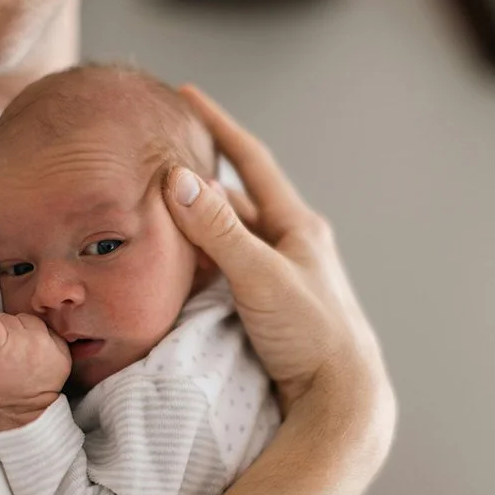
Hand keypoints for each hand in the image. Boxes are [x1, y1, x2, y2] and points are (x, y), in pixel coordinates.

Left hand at [0, 313, 70, 430]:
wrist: (28, 410)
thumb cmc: (44, 383)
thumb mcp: (62, 356)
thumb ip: (52, 335)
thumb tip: (34, 323)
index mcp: (42, 340)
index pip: (25, 318)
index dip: (18, 326)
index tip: (15, 337)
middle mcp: (22, 343)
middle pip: (5, 318)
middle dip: (2, 326)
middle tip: (3, 341)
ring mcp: (0, 353)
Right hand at [163, 86, 395, 475]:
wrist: (340, 398)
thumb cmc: (314, 335)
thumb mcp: (262, 277)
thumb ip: (220, 231)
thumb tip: (179, 179)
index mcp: (298, 227)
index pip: (252, 161)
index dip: (219, 125)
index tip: (187, 96)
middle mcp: (291, 244)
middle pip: (235, 200)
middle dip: (198, 180)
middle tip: (156, 163)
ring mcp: (281, 276)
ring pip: (229, 238)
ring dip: (196, 225)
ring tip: (154, 211)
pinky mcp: (270, 306)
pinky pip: (228, 270)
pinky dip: (201, 261)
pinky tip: (177, 265)